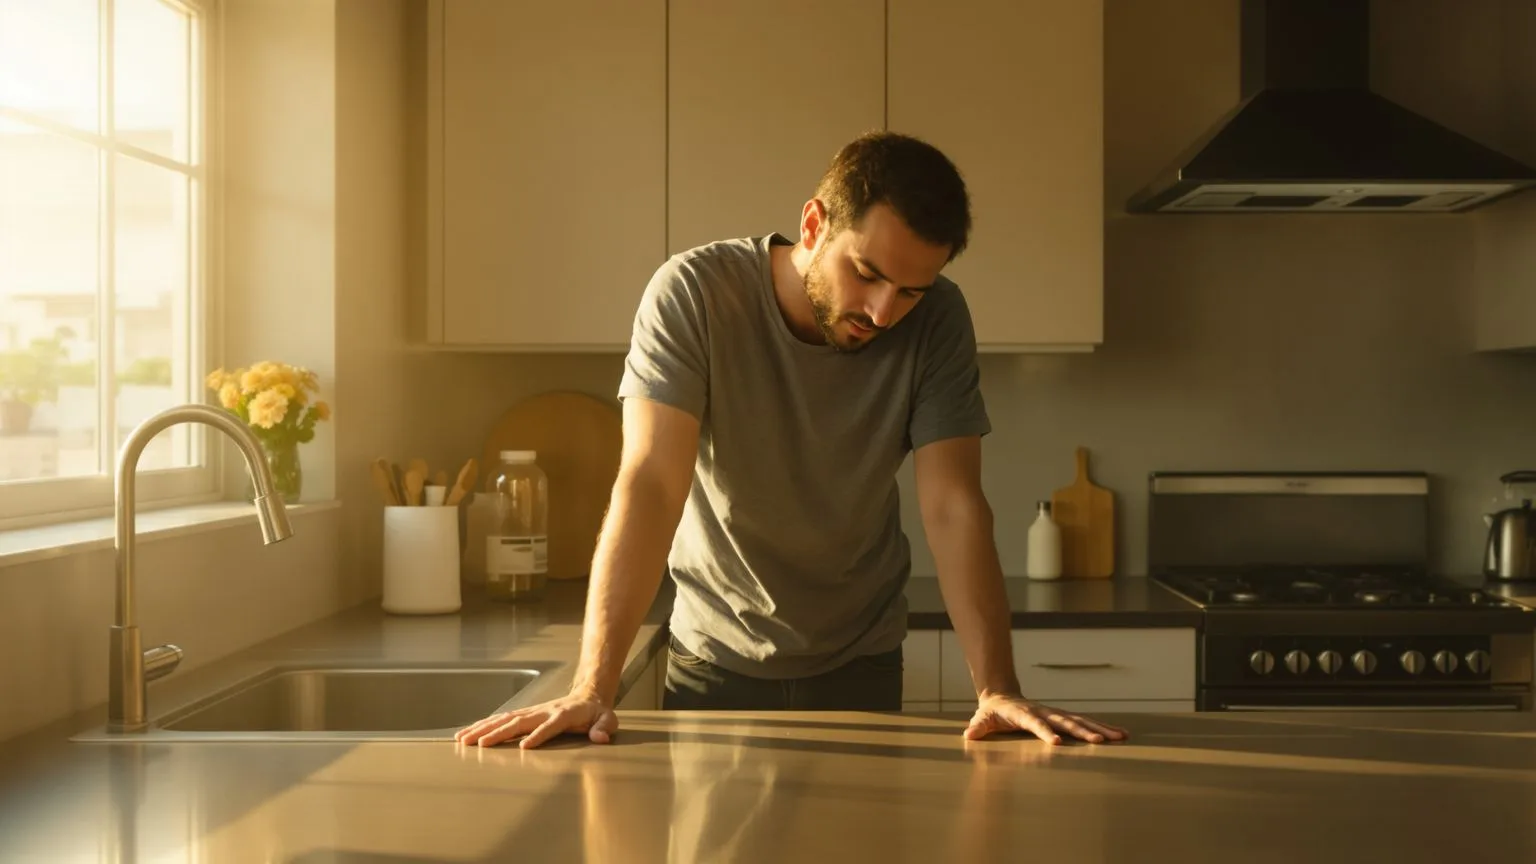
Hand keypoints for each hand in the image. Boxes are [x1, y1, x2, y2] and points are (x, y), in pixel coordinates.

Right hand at [454, 690, 616, 749]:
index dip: (539, 735)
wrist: (587, 695)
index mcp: (563, 714)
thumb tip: (600, 737)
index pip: (549, 725)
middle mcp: (543, 711)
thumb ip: (604, 728)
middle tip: (479, 744)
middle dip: (498, 732)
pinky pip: (501, 719)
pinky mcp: (524, 714)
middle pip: (518, 721)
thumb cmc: (596, 713)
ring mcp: (532, 711)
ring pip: (504, 719)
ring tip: (463, 739)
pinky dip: (483, 725)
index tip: (524, 747)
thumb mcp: (607, 720)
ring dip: (483, 728)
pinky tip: (468, 733)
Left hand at [963, 692, 1128, 744]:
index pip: (1035, 723)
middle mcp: (1044, 711)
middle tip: (1100, 741)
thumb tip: (969, 734)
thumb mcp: (983, 717)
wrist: (1002, 694)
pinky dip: (1101, 727)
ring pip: (1080, 720)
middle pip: (1065, 721)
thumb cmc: (992, 711)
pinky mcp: (1062, 716)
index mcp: (1024, 713)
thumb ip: (977, 726)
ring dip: (1100, 728)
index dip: (1045, 732)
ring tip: (1120, 737)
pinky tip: (1118, 734)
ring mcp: (1055, 713)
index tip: (1057, 743)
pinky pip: (1084, 722)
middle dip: (1083, 731)